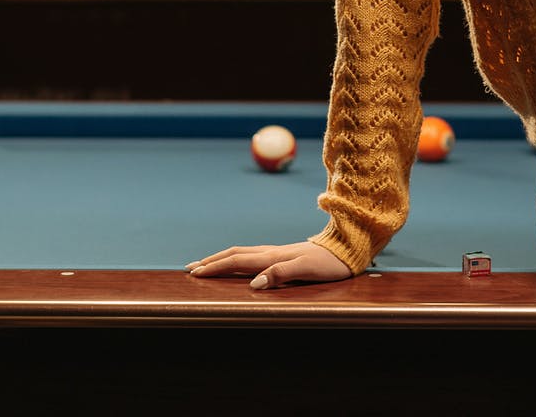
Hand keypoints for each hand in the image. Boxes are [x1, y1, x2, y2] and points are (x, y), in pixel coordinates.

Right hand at [185, 241, 352, 288]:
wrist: (345, 249)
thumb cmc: (328, 264)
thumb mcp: (307, 270)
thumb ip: (280, 275)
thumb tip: (253, 285)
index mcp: (273, 257)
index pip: (237, 261)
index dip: (215, 267)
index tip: (196, 273)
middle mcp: (270, 252)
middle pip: (234, 254)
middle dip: (211, 261)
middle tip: (190, 268)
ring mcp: (276, 252)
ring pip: (241, 252)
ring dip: (221, 258)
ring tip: (205, 264)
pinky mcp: (282, 254)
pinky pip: (251, 255)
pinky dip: (235, 258)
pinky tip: (235, 262)